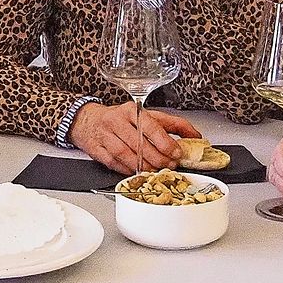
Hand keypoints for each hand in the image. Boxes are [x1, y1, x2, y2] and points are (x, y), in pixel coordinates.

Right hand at [67, 101, 201, 175]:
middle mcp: (116, 121)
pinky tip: (137, 171)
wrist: (87, 120)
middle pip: (139, 143)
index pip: (151, 126)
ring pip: (126, 155)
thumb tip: (196, 136)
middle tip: (169, 165)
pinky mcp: (96, 149)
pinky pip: (114, 163)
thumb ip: (172, 125)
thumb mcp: (147, 115)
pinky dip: (127, 170)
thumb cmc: (121, 119)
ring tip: (156, 170)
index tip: (177, 152)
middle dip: (158, 158)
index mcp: (132, 110)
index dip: (165, 142)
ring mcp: (104, 135)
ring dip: (144, 166)